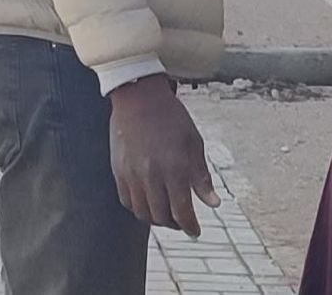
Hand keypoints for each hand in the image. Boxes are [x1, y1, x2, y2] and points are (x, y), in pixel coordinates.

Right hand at [109, 76, 219, 236]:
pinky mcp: (118, 172)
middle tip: (183, 222)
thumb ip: (201, 177)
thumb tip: (213, 203)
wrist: (139, 99)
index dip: (189, 225)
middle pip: (161, 216)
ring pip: (143, 212)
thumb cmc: (172, 119)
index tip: (195, 232)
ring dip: (156, 219)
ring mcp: (132, 175)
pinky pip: (127, 201)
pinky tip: (149, 204)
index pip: (181, 210)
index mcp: (174, 168)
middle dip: (174, 224)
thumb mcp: (194, 144)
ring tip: (167, 216)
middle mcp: (151, 176)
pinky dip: (139, 208)